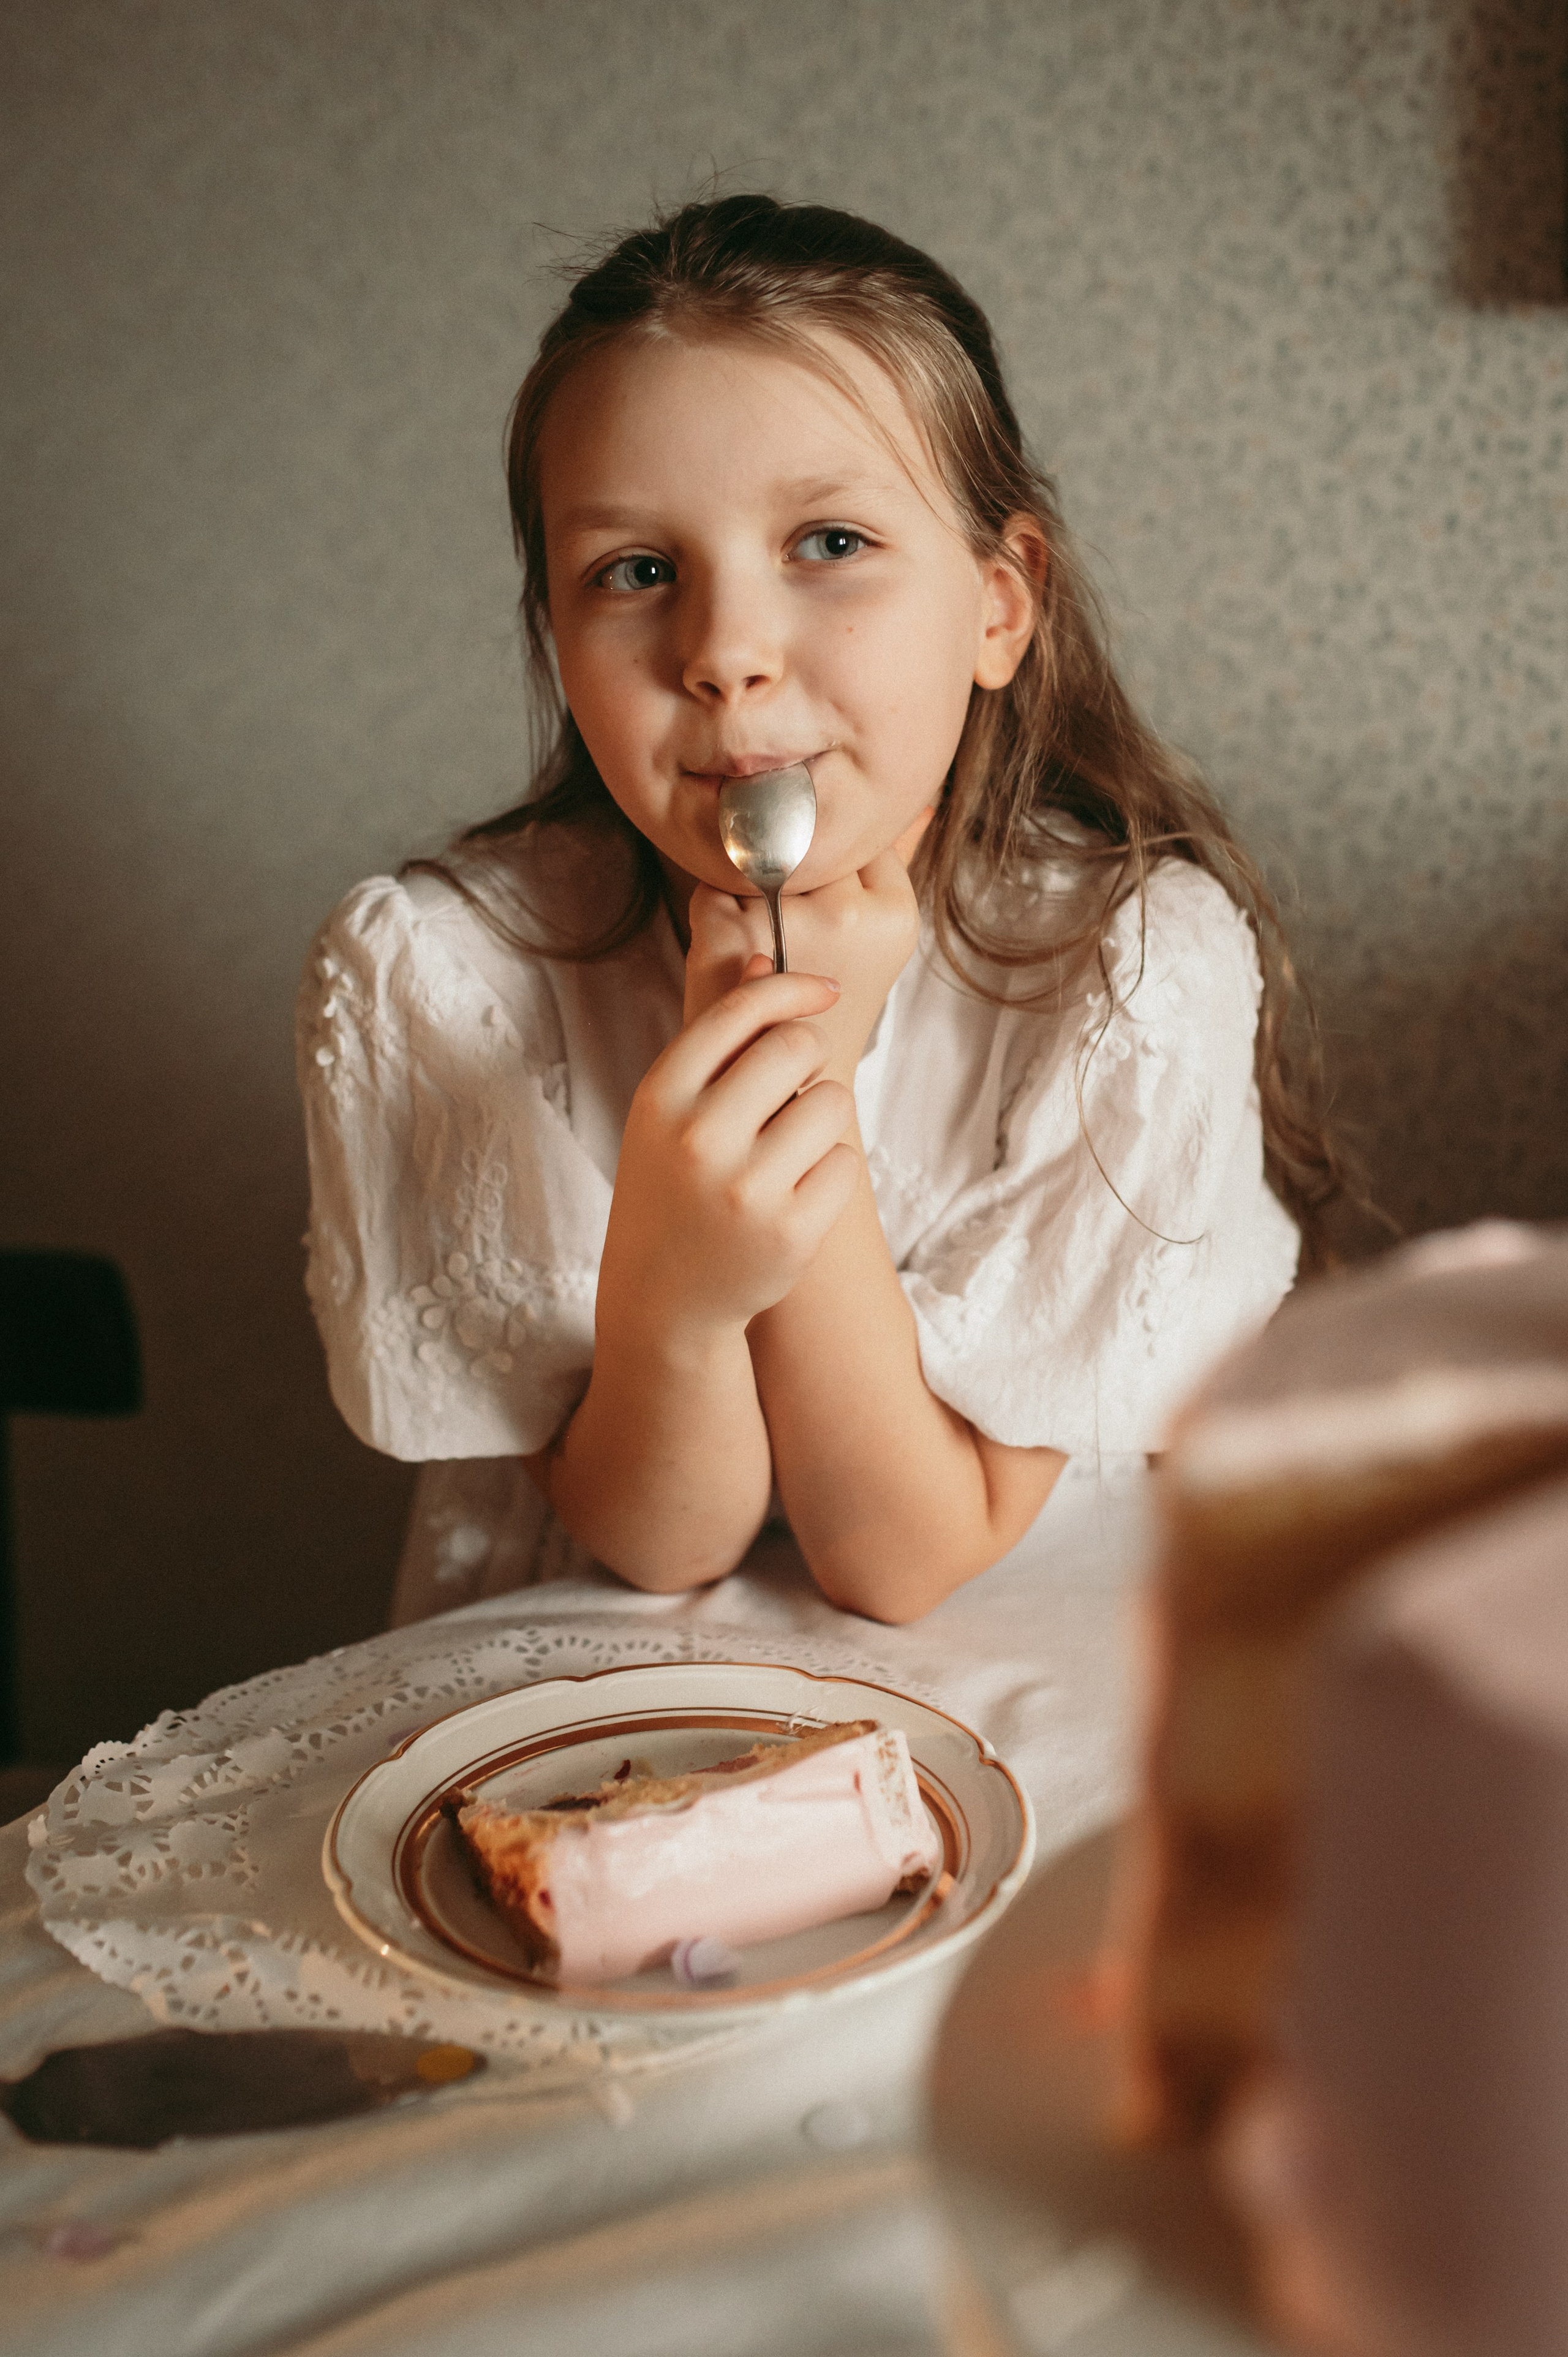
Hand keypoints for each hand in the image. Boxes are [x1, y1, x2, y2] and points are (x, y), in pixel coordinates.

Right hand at [599, 973, 859, 1344]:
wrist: (663, 1297)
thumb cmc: (670, 1185)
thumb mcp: (670, 1109)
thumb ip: (716, 1037)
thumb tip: (765, 958)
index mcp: (661, 1096)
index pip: (741, 1011)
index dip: (793, 986)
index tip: (824, 990)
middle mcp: (699, 1139)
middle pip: (798, 1046)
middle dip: (809, 1056)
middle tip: (791, 1087)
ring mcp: (746, 1189)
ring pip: (832, 1102)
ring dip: (821, 1116)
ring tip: (786, 1147)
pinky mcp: (791, 1232)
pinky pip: (844, 1162)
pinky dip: (828, 1170)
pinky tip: (793, 1191)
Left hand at [684, 804, 934, 1086]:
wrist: (788, 1098)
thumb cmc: (827, 1014)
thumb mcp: (875, 940)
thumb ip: (887, 869)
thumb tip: (924, 804)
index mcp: (895, 911)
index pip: (856, 834)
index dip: (830, 865)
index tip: (826, 911)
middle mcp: (850, 914)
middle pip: (804, 841)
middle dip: (790, 877)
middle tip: (793, 939)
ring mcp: (789, 925)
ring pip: (753, 863)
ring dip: (747, 899)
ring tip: (766, 954)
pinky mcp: (732, 939)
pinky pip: (710, 891)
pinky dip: (713, 921)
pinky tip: (735, 963)